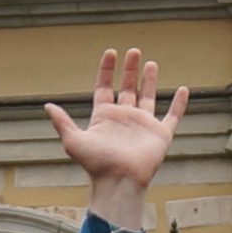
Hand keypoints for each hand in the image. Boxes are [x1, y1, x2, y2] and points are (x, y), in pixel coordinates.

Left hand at [40, 46, 188, 222]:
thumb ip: (62, 122)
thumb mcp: (73, 140)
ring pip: (148, 97)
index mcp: (104, 117)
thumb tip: (47, 106)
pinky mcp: (160, 134)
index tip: (111, 52)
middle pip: (127, 88)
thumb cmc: (96, 164)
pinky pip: (172, 115)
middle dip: (129, 69)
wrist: (119, 181)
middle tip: (133, 51)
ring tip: (151, 63)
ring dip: (149, 80)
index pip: (105, 87)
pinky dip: (179, 103)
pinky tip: (183, 90)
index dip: (107, 70)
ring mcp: (143, 125)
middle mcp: (123, 118)